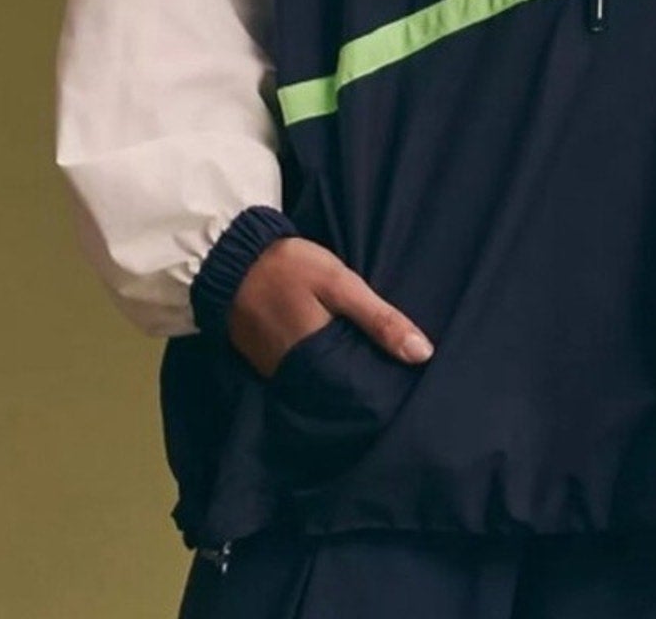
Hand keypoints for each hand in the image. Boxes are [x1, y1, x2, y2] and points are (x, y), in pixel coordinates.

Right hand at [226, 235, 435, 378]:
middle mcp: (296, 378)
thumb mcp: (340, 284)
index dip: (383, 391)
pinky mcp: (267, 363)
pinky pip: (302, 375)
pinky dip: (321, 369)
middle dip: (365, 386)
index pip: (359, 396)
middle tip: (396, 374)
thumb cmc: (290, 268)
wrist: (232, 258)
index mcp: (317, 363)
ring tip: (373, 364)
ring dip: (343, 378)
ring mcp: (278, 373)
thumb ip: (379, 319)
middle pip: (340, 396)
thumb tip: (423, 354)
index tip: (406, 384)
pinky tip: (339, 353)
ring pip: (321, 386)